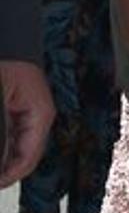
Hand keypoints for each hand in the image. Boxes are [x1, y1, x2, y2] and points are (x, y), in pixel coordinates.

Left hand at [0, 60, 54, 186]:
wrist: (7, 36)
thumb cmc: (7, 59)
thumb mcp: (2, 98)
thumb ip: (4, 131)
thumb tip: (2, 157)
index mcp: (40, 115)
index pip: (28, 158)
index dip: (9, 176)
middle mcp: (39, 117)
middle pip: (25, 156)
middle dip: (7, 169)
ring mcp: (30, 113)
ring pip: (19, 148)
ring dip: (6, 158)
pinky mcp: (20, 108)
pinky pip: (15, 135)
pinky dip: (6, 147)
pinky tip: (0, 152)